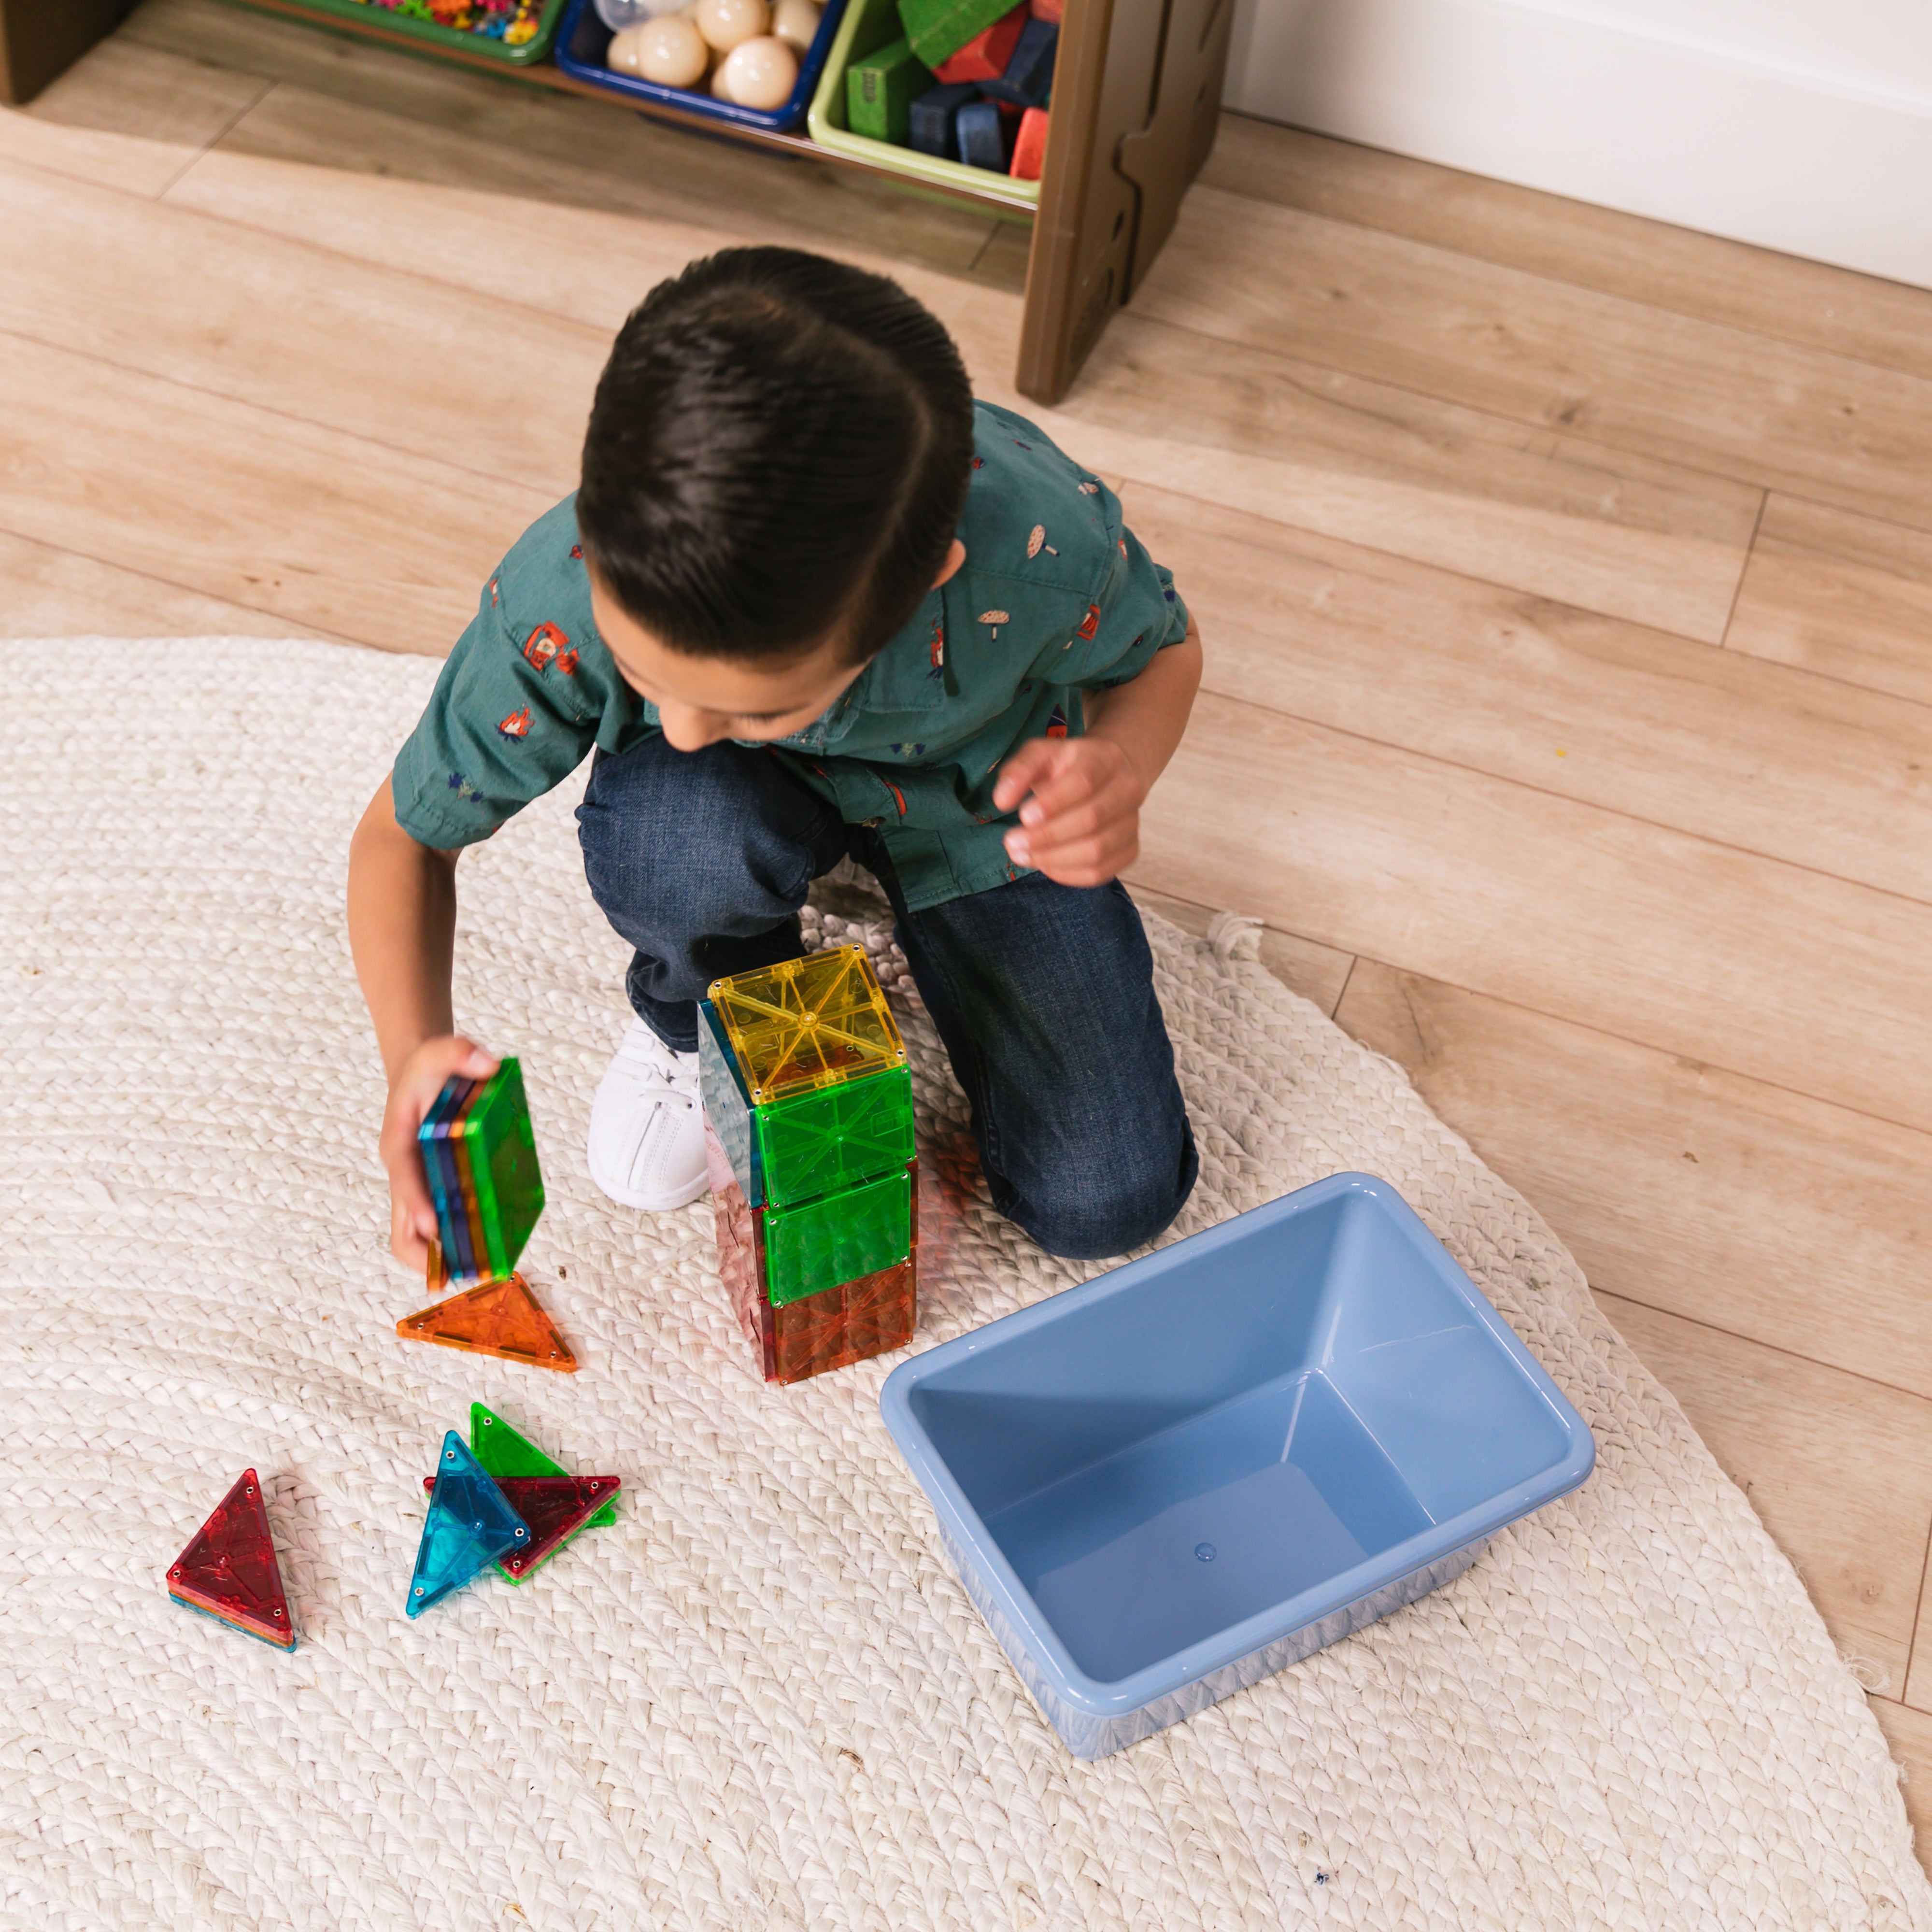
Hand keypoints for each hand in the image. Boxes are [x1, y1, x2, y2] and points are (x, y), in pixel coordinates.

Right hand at [379, 1034, 499, 1272]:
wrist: (421, 1076)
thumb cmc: (429, 1070)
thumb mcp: (442, 1051)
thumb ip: (462, 1053)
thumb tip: (488, 1064)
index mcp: (400, 1143)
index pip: (404, 1178)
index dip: (416, 1204)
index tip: (434, 1226)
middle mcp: (405, 1173)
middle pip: (401, 1226)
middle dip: (426, 1253)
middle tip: (460, 1270)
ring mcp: (417, 1187)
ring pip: (415, 1236)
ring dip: (440, 1258)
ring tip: (478, 1271)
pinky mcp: (433, 1191)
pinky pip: (437, 1225)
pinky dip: (454, 1243)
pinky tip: (486, 1248)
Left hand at [992, 733, 1145, 886]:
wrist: (1109, 773)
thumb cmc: (1068, 766)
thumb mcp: (1039, 755)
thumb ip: (1018, 771)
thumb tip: (1002, 800)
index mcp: (1104, 758)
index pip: (1084, 781)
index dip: (1053, 803)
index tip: (1023, 816)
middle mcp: (1126, 789)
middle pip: (1091, 820)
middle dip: (1046, 837)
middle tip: (1012, 843)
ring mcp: (1133, 822)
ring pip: (1097, 851)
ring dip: (1054, 859)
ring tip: (1023, 855)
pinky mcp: (1130, 849)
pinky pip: (1101, 873)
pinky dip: (1068, 874)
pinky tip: (1045, 864)